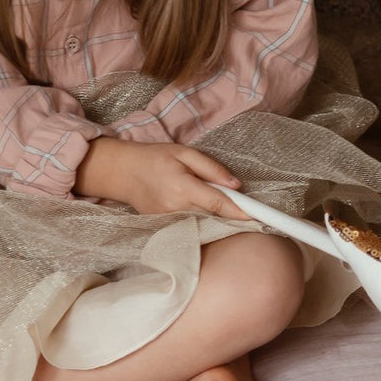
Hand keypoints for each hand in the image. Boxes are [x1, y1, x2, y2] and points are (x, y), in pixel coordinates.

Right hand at [75, 137, 250, 218]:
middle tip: (238, 203)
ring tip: (210, 203)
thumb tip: (236, 185)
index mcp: (183, 187)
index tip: (257, 217)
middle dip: (228, 212)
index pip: (218, 203)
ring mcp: (168, 221)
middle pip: (213, 216)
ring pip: (203, 223)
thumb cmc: (155, 158)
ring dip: (214, 217)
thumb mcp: (184, 153)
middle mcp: (176, 208)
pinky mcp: (164, 228)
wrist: (124, 173)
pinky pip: (190, 226)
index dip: (239, 211)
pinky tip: (194, 208)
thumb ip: (211, 168)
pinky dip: (199, 220)